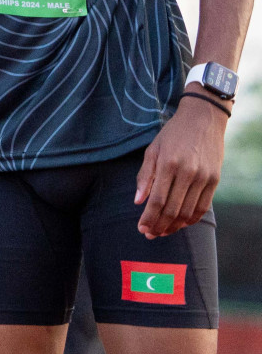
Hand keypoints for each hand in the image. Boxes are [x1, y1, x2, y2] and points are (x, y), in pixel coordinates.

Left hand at [134, 94, 226, 238]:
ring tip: (162, 231)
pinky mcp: (215, 180)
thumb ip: (144, 176)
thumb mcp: (152, 149)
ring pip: (188, 211)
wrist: (203, 119)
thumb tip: (138, 201)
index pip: (157, 200)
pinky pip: (203, 207)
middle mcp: (187, 172)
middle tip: (149, 234)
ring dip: (174, 226)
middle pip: (172, 209)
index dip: (148, 217)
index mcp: (168, 164)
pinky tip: (180, 223)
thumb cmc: (173, 134)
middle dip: (159, 225)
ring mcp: (203, 177)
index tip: (140, 228)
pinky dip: (191, 218)